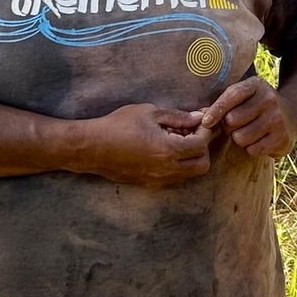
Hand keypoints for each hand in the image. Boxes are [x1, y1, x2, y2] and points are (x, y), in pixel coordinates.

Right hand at [69, 103, 213, 185]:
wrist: (92, 147)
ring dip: (190, 158)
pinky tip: (165, 149)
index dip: (204, 131)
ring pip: (189, 174)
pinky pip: (174, 177)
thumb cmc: (118, 125)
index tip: (200, 121)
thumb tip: (198, 118)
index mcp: (168, 150)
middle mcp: (166, 169)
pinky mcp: (148, 183)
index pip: (201, 145)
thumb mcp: (149, 113)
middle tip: (192, 133)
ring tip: (177, 139)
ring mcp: (157, 179)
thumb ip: (178, 117)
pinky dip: (178, 165)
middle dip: (202, 148)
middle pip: (202, 166)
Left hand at [198, 76, 296, 158]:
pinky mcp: (282, 138)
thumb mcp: (245, 95)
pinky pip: (252, 149)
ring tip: (249, 132)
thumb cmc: (257, 105)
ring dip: (240, 138)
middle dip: (229, 126)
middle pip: (231, 120)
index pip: (231, 96)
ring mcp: (277, 119)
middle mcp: (268, 99)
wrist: (293, 114)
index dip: (215, 110)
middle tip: (238, 125)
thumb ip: (224, 102)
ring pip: (240, 137)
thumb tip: (202, 119)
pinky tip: (260, 140)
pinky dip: (251, 148)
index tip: (206, 122)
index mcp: (256, 85)